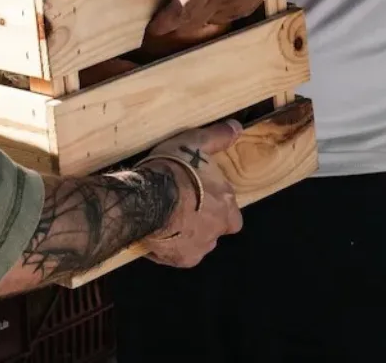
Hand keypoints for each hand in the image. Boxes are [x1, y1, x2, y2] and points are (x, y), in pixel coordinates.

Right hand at [138, 119, 243, 267]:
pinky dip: (169, 246)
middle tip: (182, 207)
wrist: (148, 197)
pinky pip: (177, 254)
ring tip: (167, 218)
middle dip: (203, 222)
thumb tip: (237, 127)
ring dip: (187, 233)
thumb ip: (218, 137)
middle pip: (215, 229)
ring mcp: (198, 247)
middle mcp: (216, 230)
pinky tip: (157, 232)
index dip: (217, 204)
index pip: (231, 212)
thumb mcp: (196, 142)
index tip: (200, 194)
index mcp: (225, 205)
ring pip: (197, 243)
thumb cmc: (174, 168)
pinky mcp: (179, 259)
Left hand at [146, 0, 322, 35]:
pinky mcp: (248, 5)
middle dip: (171, 23)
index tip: (151, 26)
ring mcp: (239, 0)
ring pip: (205, 20)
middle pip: (192, 19)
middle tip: (156, 17)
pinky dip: (206, 12)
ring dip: (189, 16)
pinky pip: (219, 16)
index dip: (166, 20)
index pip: (185, 4)